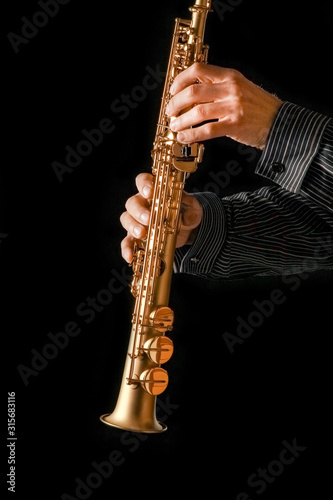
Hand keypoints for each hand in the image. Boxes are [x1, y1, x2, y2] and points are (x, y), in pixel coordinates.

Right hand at [120, 173, 202, 262]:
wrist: (189, 232)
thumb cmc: (187, 214)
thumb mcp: (193, 207)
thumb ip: (190, 202)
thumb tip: (185, 198)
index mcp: (154, 192)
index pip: (143, 181)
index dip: (143, 185)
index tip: (149, 192)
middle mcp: (142, 205)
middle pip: (132, 203)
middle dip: (138, 211)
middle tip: (148, 219)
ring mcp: (137, 222)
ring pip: (127, 220)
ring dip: (132, 227)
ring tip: (142, 234)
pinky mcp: (137, 238)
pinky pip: (128, 242)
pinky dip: (127, 249)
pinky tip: (130, 257)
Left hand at [167, 63, 282, 149]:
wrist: (280, 122)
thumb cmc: (259, 107)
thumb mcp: (240, 87)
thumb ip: (219, 87)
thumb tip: (192, 93)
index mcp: (230, 76)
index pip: (198, 69)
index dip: (180, 79)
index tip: (172, 90)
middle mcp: (231, 88)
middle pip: (193, 91)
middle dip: (175, 103)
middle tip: (170, 111)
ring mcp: (233, 106)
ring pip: (197, 112)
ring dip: (181, 120)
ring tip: (175, 126)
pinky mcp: (234, 125)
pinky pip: (207, 130)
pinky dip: (191, 134)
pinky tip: (184, 137)